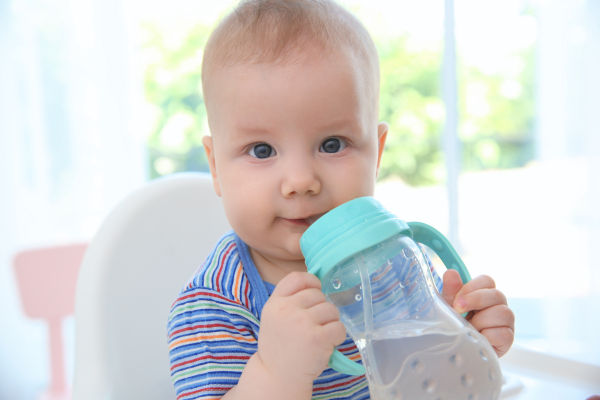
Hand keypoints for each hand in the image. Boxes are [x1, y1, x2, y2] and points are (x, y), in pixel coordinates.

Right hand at [257, 272, 346, 387]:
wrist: (277, 375)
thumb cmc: (280, 345)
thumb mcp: (274, 316)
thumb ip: (289, 299)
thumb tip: (317, 284)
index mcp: (275, 302)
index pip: (297, 277)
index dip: (311, 282)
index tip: (314, 292)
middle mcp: (287, 309)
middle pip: (318, 294)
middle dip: (321, 308)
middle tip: (313, 326)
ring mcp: (303, 323)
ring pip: (331, 310)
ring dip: (330, 323)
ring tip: (319, 336)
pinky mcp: (318, 338)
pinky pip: (339, 328)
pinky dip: (337, 337)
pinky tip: (325, 345)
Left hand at [441, 270, 514, 356]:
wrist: (457, 350)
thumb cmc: (455, 324)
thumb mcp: (448, 306)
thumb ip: (451, 290)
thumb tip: (451, 272)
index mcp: (484, 294)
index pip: (487, 281)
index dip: (472, 287)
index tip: (456, 299)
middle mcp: (498, 305)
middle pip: (497, 294)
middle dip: (476, 300)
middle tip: (458, 309)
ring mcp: (506, 322)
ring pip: (504, 313)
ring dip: (482, 320)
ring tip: (470, 328)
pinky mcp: (508, 339)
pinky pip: (504, 333)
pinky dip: (488, 335)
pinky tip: (479, 338)